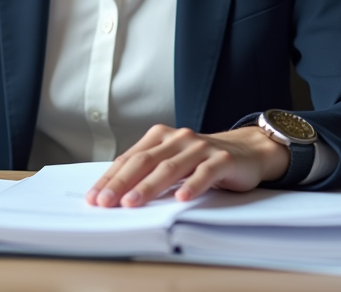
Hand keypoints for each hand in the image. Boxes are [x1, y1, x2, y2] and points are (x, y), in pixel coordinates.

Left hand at [86, 125, 289, 207]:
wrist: (247, 150)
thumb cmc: (201, 160)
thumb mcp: (172, 161)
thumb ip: (148, 171)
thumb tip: (114, 193)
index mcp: (159, 137)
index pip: (129, 158)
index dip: (110, 178)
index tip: (94, 197)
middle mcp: (177, 138)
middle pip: (144, 161)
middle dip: (121, 183)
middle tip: (105, 202)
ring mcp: (200, 147)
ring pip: (170, 167)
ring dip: (149, 186)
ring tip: (133, 203)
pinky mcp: (222, 159)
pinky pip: (205, 172)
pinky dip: (192, 184)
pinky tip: (181, 198)